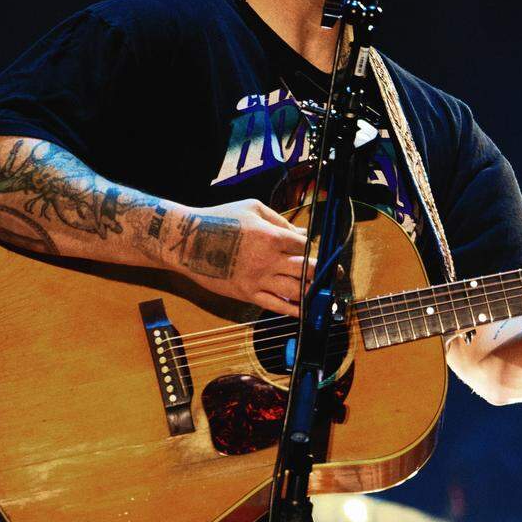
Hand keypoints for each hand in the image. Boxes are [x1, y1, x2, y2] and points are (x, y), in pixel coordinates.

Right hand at [168, 198, 313, 315]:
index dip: (316, 249)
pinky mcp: (246, 294)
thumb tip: (303, 233)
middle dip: (324, 273)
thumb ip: (280, 221)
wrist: (186, 241)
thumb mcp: (252, 208)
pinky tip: (305, 312)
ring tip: (324, 295)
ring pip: (295, 290)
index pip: (305, 245)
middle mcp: (268, 259)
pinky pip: (276, 306)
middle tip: (335, 276)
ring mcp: (257, 279)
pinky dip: (293, 311)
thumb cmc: (218, 219)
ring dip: (313, 294)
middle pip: (306, 269)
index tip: (323, 254)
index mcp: (271, 235)